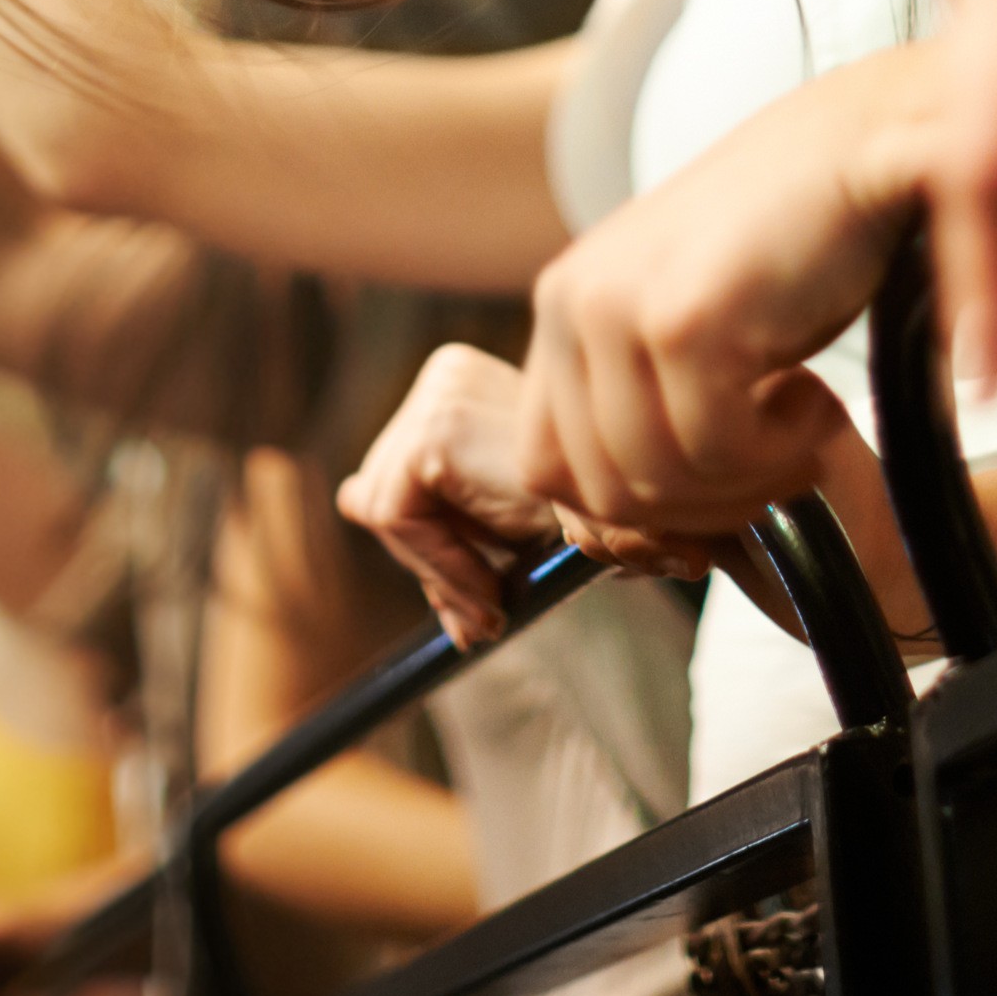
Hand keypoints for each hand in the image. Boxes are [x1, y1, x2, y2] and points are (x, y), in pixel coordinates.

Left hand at [339, 347, 588, 644]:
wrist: (650, 517)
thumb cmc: (593, 516)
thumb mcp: (501, 512)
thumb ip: (432, 510)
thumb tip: (347, 498)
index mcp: (459, 381)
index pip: (402, 474)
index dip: (433, 549)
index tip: (479, 606)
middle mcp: (444, 373)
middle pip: (382, 488)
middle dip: (433, 565)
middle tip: (484, 622)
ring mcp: (437, 394)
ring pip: (380, 511)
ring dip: (441, 576)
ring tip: (496, 608)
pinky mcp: (434, 432)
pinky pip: (396, 520)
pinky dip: (441, 570)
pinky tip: (496, 593)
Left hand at [512, 58, 939, 542]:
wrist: (865, 145)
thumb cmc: (794, 245)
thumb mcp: (690, 329)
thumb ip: (642, 405)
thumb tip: (626, 539)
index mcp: (563, 305)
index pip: (548, 470)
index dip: (633, 518)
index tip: (715, 507)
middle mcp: (572, 300)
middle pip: (596, 494)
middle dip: (696, 512)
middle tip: (773, 469)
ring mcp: (619, 308)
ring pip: (652, 485)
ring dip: (743, 486)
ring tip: (796, 429)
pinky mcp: (683, 320)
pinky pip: (713, 456)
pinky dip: (777, 456)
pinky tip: (811, 398)